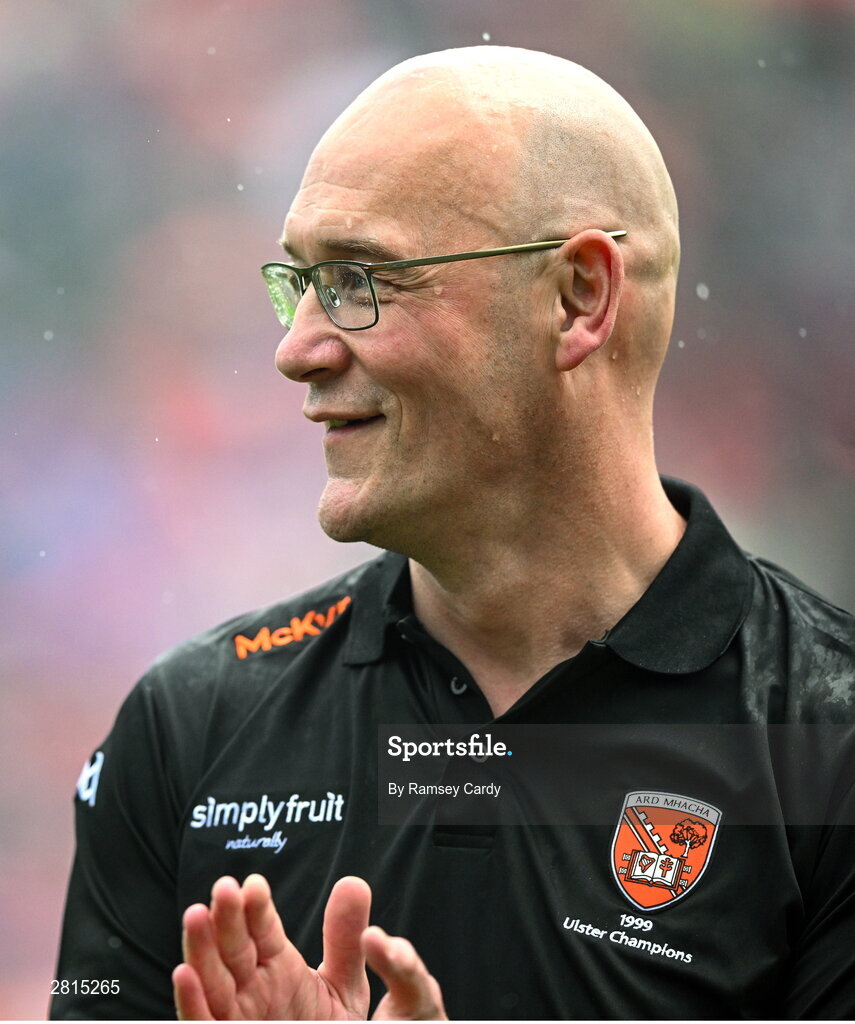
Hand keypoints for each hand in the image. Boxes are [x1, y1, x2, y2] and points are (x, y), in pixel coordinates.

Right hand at [172, 874, 446, 1020]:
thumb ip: (346, 939)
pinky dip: (191, 1001)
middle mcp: (251, 988)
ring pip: (212, 980)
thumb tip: (355, 883)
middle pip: (235, 948)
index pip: (262, 930)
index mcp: (276, 966)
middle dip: (227, 918)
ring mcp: (236, 1015)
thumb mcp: (344, 985)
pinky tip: (184, 974)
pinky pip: (203, 1022)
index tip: (254, 883)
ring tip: (196, 914)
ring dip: (201, 949)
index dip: (257, 908)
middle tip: (224, 887)